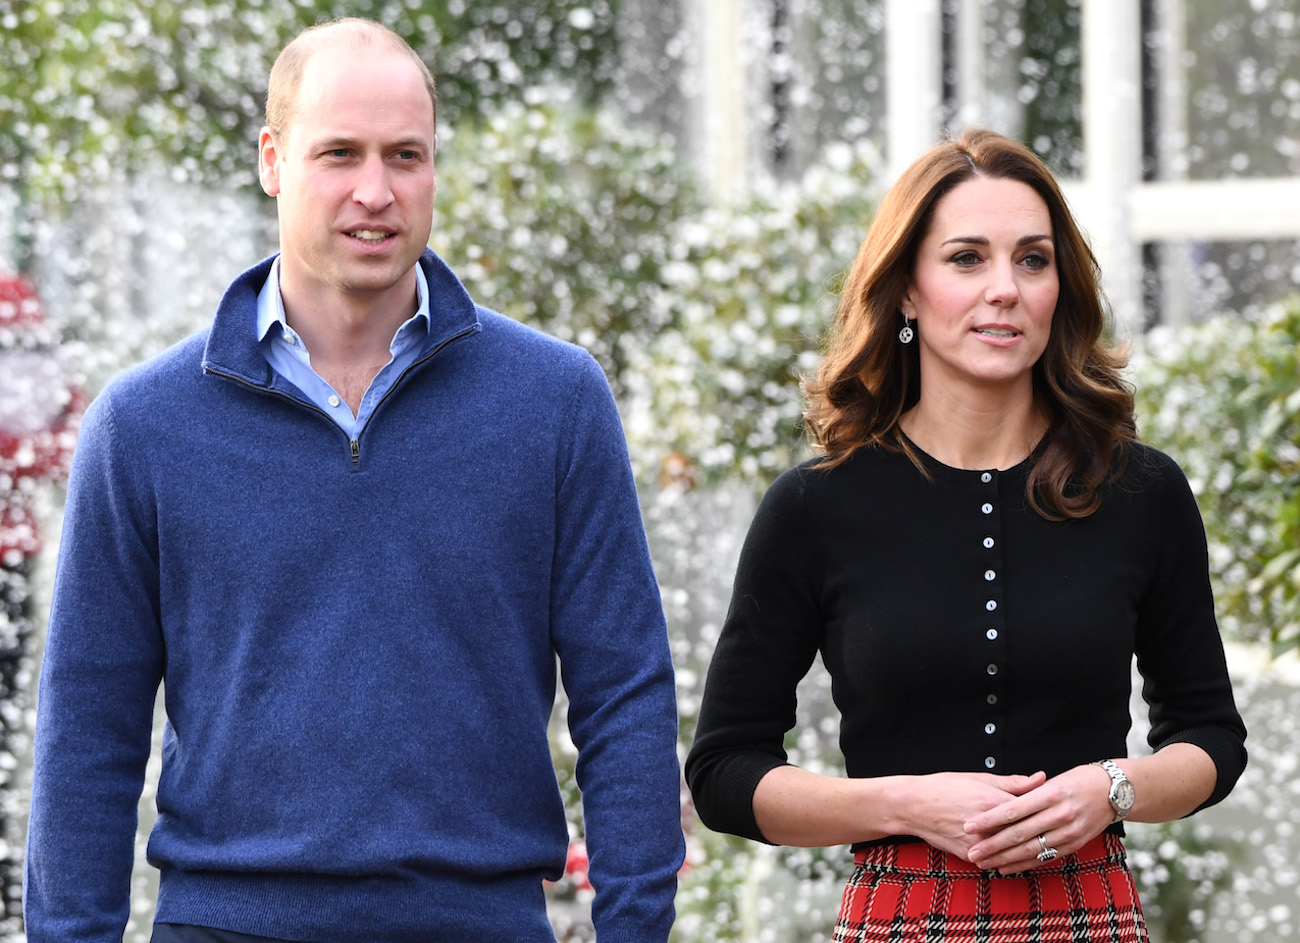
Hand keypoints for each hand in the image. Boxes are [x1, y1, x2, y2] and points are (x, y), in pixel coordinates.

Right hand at [892, 770, 1047, 860]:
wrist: (913, 806)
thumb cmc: (944, 787)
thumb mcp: (978, 778)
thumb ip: (1013, 783)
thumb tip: (1041, 778)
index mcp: (993, 802)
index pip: (1031, 809)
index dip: (1048, 809)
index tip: (1061, 807)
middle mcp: (988, 826)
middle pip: (1026, 832)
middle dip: (1044, 831)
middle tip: (1061, 828)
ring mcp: (978, 844)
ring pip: (1014, 851)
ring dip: (1031, 849)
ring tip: (1048, 845)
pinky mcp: (970, 856)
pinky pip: (997, 860)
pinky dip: (1010, 858)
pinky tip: (1022, 856)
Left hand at [963, 764, 1112, 873]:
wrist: (1115, 791)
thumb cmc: (1079, 780)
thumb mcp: (1054, 780)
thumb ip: (1028, 792)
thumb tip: (1000, 803)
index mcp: (1050, 794)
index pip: (1013, 810)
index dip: (989, 820)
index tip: (969, 825)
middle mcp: (1059, 815)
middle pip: (1019, 834)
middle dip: (992, 845)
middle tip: (971, 853)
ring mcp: (1068, 833)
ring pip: (1030, 850)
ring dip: (1004, 859)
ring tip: (984, 863)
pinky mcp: (1074, 845)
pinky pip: (1045, 858)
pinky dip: (1024, 864)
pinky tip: (1006, 867)